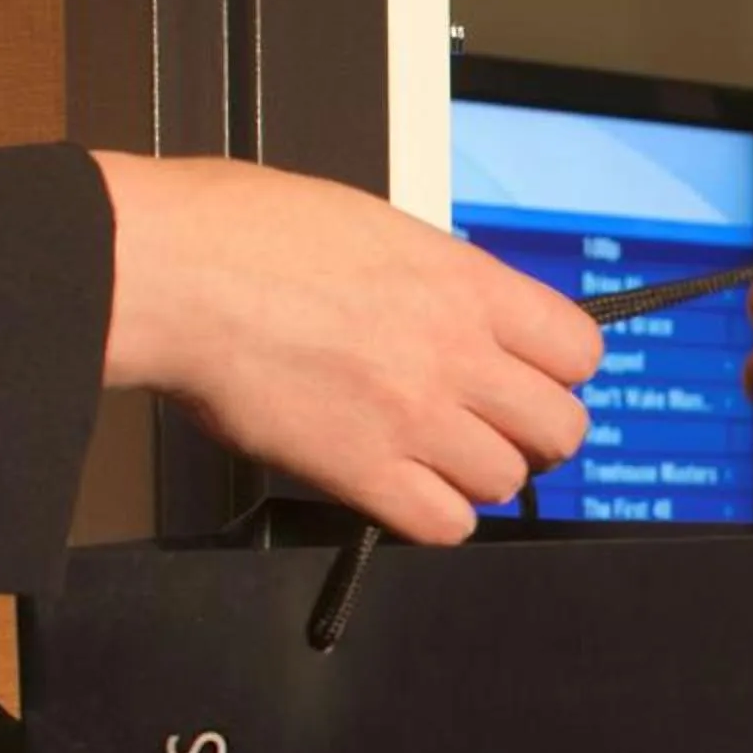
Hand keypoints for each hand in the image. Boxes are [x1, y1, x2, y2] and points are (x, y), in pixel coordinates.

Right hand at [95, 153, 600, 543]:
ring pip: (505, 482)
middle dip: (535, 436)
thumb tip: (461, 310)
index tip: (533, 378)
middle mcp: (455, 352)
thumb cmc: (244, 231)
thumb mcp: (375, 227)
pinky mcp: (361, 471)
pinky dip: (433, 517)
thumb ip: (435, 279)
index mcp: (464, 283)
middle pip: (562, 429)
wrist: (173, 270)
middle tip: (496, 429)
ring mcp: (413, 416)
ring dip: (477, 476)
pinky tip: (404, 491)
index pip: (579, 350)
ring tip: (436, 457)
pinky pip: (444, 525)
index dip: (560, 372)